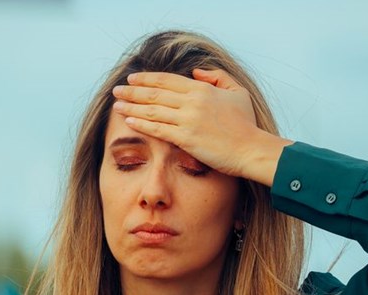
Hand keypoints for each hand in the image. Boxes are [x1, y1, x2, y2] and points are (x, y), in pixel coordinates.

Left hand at [111, 69, 290, 185]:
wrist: (251, 149)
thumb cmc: (246, 124)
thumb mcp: (236, 93)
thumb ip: (217, 77)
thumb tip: (196, 71)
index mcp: (202, 89)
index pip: (167, 80)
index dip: (147, 78)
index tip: (132, 79)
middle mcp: (192, 102)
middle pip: (155, 93)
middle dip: (132, 91)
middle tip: (117, 90)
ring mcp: (188, 120)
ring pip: (153, 110)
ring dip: (132, 106)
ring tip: (116, 105)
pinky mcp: (186, 139)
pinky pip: (158, 129)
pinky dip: (141, 124)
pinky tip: (129, 120)